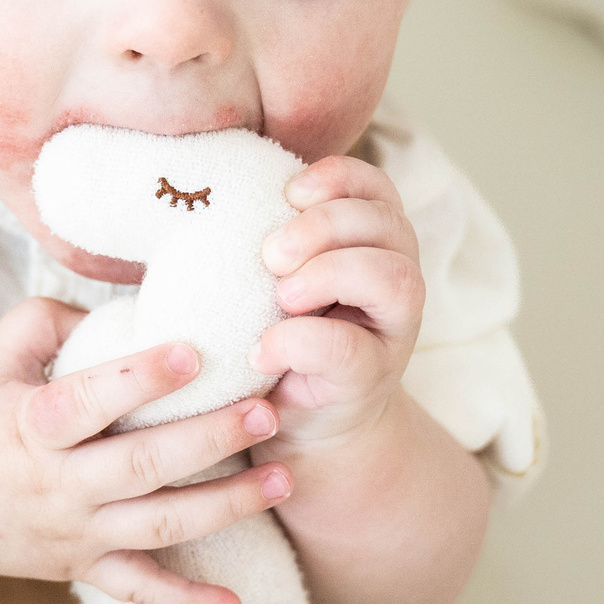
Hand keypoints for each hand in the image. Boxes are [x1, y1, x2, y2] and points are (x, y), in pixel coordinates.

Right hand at [0, 298, 292, 603]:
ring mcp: (75, 534)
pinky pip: (141, 592)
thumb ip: (47, 320)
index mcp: (31, 426)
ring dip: (227, 506)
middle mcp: (57, 486)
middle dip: (210, 439)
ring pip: (160, 526)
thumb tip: (120, 303)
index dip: (141, 378)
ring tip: (284, 478)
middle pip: (143, 466)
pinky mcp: (84, 569)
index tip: (194, 351)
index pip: (90, 400)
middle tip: (266, 411)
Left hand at [253, 154, 424, 452]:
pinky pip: (350, 349)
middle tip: (270, 255)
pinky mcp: (371, 378)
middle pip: (386, 223)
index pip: (375, 187)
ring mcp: (392, 331)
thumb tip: (207, 194)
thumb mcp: (278, 279)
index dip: (337, 178)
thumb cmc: (283, 335)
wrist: (304, 424)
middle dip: (324, 226)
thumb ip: (271, 240)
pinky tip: (260, 350)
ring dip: (329, 273)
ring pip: (393, 278)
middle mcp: (395, 279)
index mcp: (373, 242)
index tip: (288, 192)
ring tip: (281, 296)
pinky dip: (299, 342)